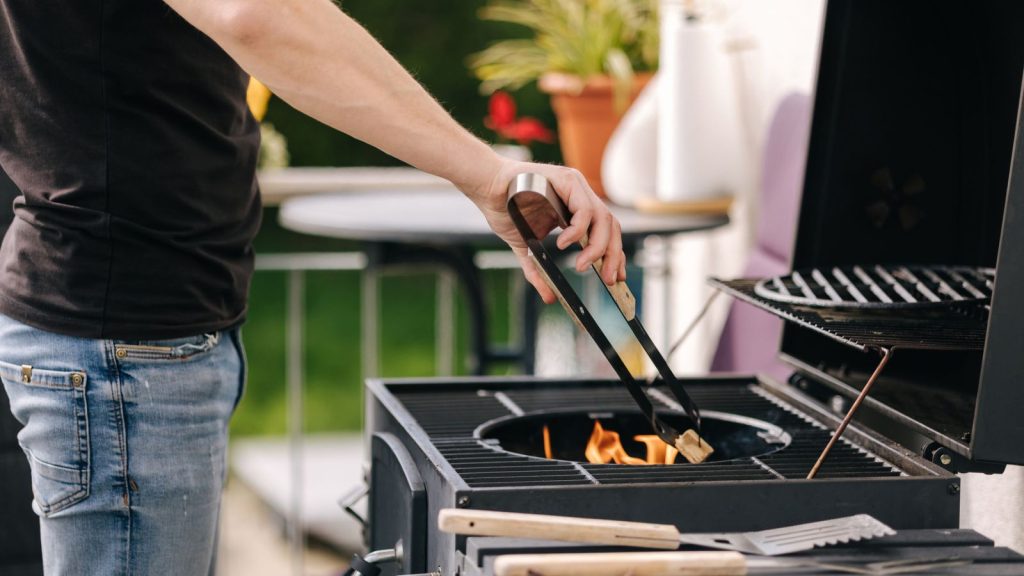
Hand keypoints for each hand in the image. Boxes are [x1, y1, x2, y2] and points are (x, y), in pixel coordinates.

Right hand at [464, 157, 626, 303]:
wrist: (486, 188)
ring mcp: (576, 187)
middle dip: (612, 256)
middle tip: (607, 280)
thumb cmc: (505, 210)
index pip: (606, 232)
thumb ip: (538, 270)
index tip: (615, 277)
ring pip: (603, 218)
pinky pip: (583, 209)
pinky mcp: (567, 180)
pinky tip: (564, 244)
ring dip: (597, 246)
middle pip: (610, 227)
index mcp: (576, 209)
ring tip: (581, 265)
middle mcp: (581, 196)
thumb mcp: (526, 247)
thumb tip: (549, 296)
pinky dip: (578, 230)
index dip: (613, 255)